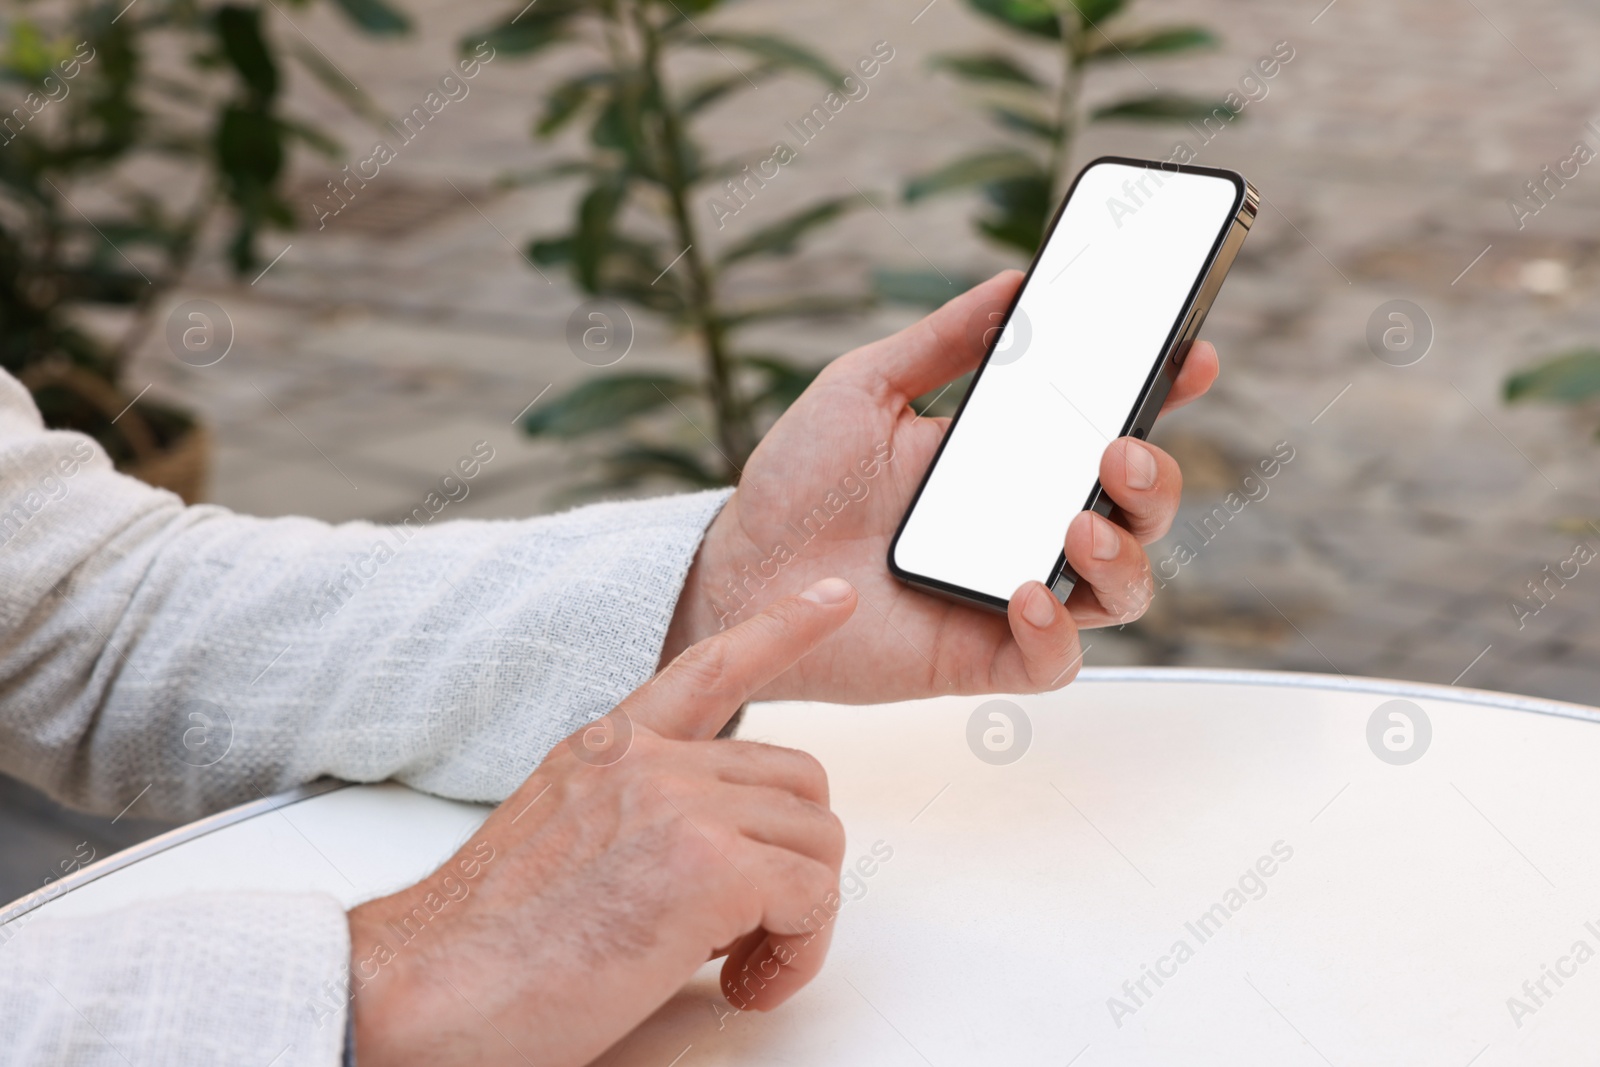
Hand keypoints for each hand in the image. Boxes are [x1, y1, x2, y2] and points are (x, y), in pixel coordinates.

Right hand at [349, 579, 858, 1066]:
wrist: (419, 991)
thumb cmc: (483, 946)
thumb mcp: (559, 844)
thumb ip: (637, 821)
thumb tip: (716, 863)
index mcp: (609, 751)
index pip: (712, 668)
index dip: (781, 630)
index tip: (832, 600)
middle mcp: (648, 762)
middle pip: (800, 784)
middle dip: (797, 862)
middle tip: (752, 932)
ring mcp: (680, 804)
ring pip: (819, 841)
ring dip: (801, 917)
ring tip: (738, 967)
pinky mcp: (707, 866)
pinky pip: (814, 899)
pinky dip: (797, 954)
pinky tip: (745, 982)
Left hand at [664, 270, 1217, 701]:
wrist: (735, 571)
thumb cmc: (796, 483)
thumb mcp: (866, 389)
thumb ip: (941, 341)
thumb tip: (1014, 285)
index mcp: (1007, 461)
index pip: (1107, 429)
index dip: (1160, 397)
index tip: (1191, 357)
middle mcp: (1022, 527)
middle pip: (1136, 512)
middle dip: (1156, 478)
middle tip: (1120, 448)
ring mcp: (1009, 593)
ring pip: (1120, 590)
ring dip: (1125, 554)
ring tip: (1082, 522)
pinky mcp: (981, 655)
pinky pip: (1055, 660)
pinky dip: (1057, 633)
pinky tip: (1025, 593)